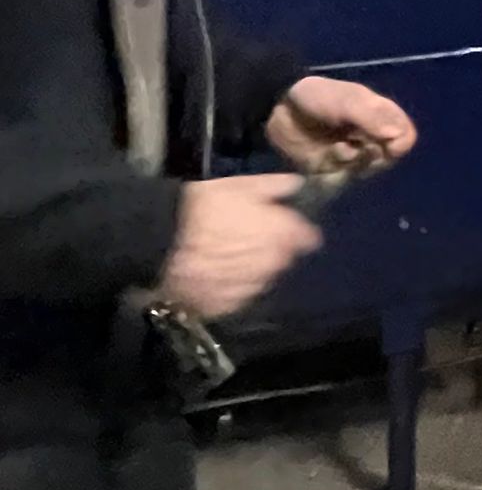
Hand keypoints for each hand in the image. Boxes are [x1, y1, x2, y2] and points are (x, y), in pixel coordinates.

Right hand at [161, 176, 319, 319]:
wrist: (165, 242)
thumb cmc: (205, 207)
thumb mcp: (241, 185)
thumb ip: (274, 186)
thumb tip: (297, 184)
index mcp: (282, 234)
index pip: (307, 238)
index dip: (301, 232)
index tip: (289, 227)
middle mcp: (272, 265)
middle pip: (283, 260)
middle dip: (275, 250)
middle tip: (254, 238)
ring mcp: (250, 287)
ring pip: (262, 278)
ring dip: (255, 269)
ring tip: (233, 257)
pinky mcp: (227, 305)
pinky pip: (238, 295)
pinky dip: (233, 286)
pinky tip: (219, 275)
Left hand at [266, 76, 417, 176]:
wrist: (278, 109)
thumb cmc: (317, 97)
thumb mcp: (346, 100)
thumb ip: (372, 117)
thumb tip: (398, 137)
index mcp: (382, 116)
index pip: (405, 137)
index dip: (397, 143)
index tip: (380, 140)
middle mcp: (372, 138)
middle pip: (388, 159)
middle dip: (370, 155)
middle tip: (351, 144)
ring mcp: (353, 156)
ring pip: (366, 172)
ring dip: (351, 162)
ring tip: (333, 149)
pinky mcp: (334, 172)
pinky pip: (345, 183)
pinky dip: (337, 174)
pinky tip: (324, 160)